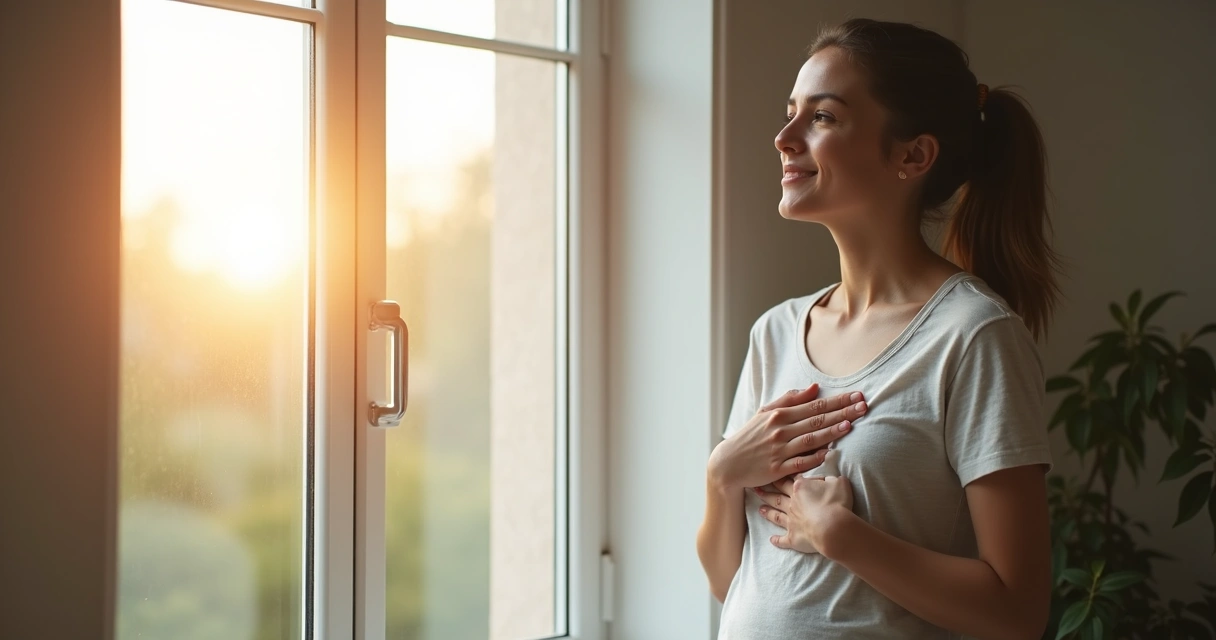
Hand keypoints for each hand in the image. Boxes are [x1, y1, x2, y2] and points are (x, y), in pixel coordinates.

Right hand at [708, 384, 866, 490]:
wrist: (729, 463)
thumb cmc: (750, 436)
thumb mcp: (764, 412)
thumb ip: (789, 399)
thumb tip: (814, 388)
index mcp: (779, 415)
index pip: (814, 405)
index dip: (837, 400)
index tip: (856, 396)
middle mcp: (780, 430)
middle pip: (817, 420)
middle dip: (842, 412)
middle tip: (863, 407)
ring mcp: (779, 450)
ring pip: (811, 439)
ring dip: (832, 432)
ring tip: (850, 425)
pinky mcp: (778, 469)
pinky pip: (800, 462)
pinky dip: (815, 457)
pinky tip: (830, 452)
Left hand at [753, 453, 854, 554]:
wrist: (832, 527)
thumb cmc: (836, 503)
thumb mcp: (838, 482)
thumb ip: (831, 479)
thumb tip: (828, 478)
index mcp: (800, 488)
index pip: (789, 479)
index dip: (781, 475)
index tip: (772, 473)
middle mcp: (792, 503)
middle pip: (777, 495)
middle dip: (766, 491)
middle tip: (755, 488)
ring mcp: (791, 521)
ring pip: (776, 515)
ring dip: (768, 512)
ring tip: (759, 509)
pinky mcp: (793, 537)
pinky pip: (782, 540)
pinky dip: (777, 540)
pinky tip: (771, 540)